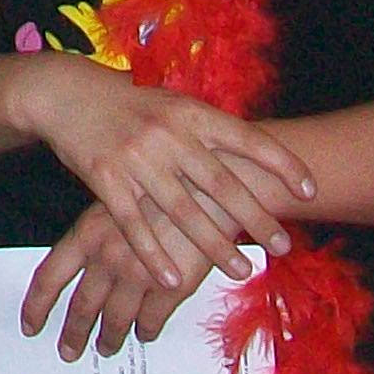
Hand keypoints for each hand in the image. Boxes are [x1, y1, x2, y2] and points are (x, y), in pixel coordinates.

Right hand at [16, 54, 312, 288]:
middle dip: (255, 217)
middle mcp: (167, 134)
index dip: (280, 164)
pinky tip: (174, 279)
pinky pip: (135, 224)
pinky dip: (155, 254)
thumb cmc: (127, 103)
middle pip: (220, 183)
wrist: (64, 94)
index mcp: (189, 111)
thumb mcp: (170, 103)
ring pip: (182, 211)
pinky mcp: (105, 179)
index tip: (309, 190)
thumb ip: (205, 128)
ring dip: (213, 245)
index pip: (246, 138)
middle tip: (283, 244)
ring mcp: (136, 158)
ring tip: (240, 270)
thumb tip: (254, 152)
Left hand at [23, 203, 209, 359]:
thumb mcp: (118, 202)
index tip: (30, 324)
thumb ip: (99, 235)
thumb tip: (85, 266)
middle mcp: (109, 257)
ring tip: (106, 348)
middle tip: (68, 350)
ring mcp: (139, 275)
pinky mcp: (170, 289)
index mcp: (89, 233)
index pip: (50, 276)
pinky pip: (150, 322)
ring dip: (109, 338)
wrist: (208, 189)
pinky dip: (145, 331)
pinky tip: (144, 333)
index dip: (36, 305)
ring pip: (115, 320)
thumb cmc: (163, 189)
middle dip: (73, 333)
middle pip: (82, 306)